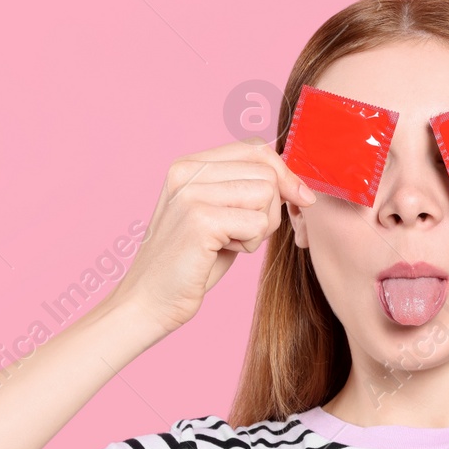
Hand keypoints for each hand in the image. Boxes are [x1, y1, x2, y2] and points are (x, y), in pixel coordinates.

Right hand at [109, 140, 314, 333]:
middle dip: (271, 208)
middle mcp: (187, 171)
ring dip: (260, 228)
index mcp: (189, 165)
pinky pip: (257, 223)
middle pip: (266, 171)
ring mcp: (191, 193)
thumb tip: (297, 184)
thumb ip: (246, 192)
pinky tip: (221, 253)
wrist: (150, 300)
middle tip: (243, 234)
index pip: (254, 148)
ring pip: (266, 194)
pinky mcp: (200, 220)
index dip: (284, 173)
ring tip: (229, 243)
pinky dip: (250, 244)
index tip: (298, 198)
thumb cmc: (191, 263)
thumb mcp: (221, 216)